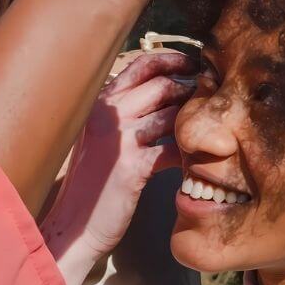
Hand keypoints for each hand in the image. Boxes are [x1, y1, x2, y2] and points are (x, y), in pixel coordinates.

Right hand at [42, 51, 195, 258]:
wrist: (73, 223)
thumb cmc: (91, 182)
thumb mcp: (100, 137)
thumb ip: (125, 112)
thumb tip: (164, 92)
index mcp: (99, 102)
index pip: (141, 65)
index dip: (172, 60)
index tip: (194, 66)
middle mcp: (107, 114)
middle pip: (161, 85)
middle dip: (191, 89)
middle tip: (210, 99)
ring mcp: (119, 139)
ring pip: (171, 114)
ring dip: (194, 120)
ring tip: (208, 128)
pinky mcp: (132, 167)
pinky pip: (172, 149)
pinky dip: (188, 152)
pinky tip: (196, 159)